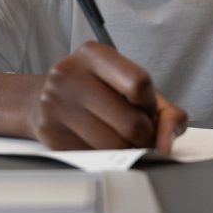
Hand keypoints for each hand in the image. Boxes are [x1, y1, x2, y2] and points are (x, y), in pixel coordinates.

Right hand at [27, 41, 187, 150]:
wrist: (45, 99)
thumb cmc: (96, 92)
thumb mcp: (130, 88)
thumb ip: (164, 112)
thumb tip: (166, 144)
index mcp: (93, 54)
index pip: (139, 83)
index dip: (150, 105)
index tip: (145, 109)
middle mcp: (69, 74)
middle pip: (131, 122)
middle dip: (144, 136)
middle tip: (137, 132)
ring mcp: (56, 104)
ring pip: (115, 146)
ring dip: (126, 149)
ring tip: (118, 137)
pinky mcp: (50, 134)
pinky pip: (95, 158)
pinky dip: (106, 157)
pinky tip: (99, 143)